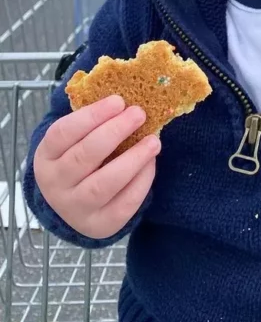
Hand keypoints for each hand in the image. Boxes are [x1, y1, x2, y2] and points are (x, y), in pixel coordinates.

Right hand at [33, 95, 159, 239]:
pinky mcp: (99, 225)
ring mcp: (75, 208)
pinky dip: (141, 182)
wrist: (74, 203)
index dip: (91, 116)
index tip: (118, 101)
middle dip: (114, 132)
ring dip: (132, 160)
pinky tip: (150, 163)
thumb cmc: (80, 157)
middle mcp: (56, 184)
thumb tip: (129, 96)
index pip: (62, 133)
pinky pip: (123, 205)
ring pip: (103, 185)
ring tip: (153, 141)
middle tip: (138, 114)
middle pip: (83, 157)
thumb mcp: (77, 139)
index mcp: (46, 156)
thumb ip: (95, 120)